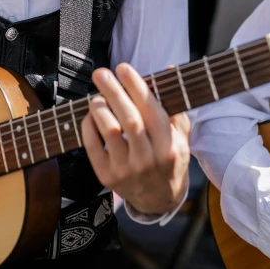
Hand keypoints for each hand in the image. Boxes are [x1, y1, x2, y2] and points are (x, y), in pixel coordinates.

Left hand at [81, 63, 190, 215]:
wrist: (159, 200)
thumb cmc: (169, 159)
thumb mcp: (181, 136)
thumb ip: (174, 104)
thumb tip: (169, 70)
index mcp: (169, 146)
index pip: (152, 111)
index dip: (137, 87)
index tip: (123, 68)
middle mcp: (148, 159)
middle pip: (129, 120)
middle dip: (114, 92)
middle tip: (101, 73)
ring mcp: (127, 170)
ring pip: (110, 132)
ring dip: (100, 108)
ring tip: (97, 96)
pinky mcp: (107, 177)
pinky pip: (93, 147)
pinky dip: (89, 126)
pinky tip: (91, 115)